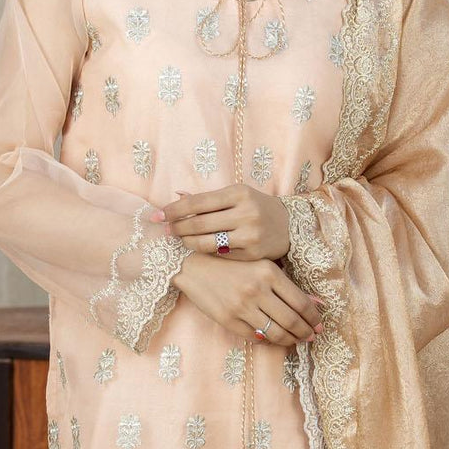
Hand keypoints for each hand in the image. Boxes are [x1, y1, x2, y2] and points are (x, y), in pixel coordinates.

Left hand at [151, 182, 290, 260]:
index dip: (174, 209)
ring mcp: (250, 235)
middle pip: (199, 223)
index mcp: (239, 193)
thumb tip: (177, 196)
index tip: (159, 215)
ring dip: (188, 242)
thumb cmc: (256, 206)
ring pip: (207, 243)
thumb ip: (208, 198)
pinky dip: (206, 251)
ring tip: (181, 240)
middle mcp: (245, 213)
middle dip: (177, 227)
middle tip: (166, 230)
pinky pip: (219, 254)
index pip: (198, 202)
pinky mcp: (252, 254)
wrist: (289, 226)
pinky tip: (199, 247)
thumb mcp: (236, 195)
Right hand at [171, 251, 324, 346]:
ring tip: (296, 340)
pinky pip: (255, 337)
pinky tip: (274, 338)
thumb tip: (317, 304)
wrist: (195, 267)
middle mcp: (256, 290)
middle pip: (291, 321)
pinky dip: (268, 341)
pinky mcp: (228, 320)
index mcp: (269, 273)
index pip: (301, 303)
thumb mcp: (263, 267)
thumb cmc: (233, 264)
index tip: (319, 325)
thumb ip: (288, 285)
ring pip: (275, 333)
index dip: (314, 318)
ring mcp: (241, 306)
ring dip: (290, 340)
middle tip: (311, 337)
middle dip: (305, 332)